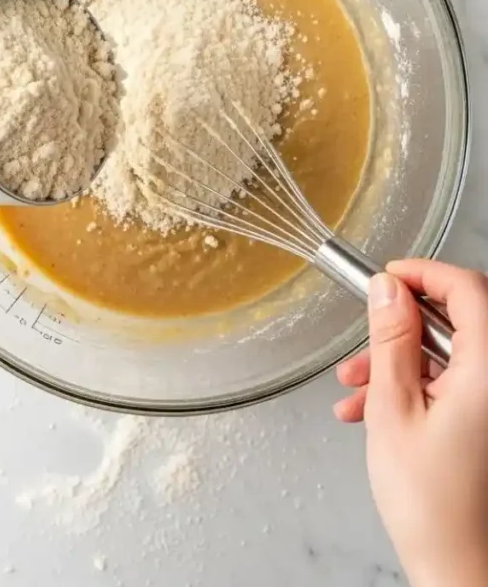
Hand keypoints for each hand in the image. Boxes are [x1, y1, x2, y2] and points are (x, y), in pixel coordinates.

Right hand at [334, 260, 487, 586]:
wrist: (460, 572)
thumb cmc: (434, 507)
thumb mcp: (394, 409)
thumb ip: (391, 340)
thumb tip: (387, 290)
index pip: (468, 288)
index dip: (424, 273)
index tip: (388, 277)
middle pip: (458, 320)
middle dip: (402, 327)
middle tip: (367, 339)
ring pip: (450, 355)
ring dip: (400, 362)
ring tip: (356, 388)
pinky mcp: (487, 422)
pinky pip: (455, 385)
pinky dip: (415, 388)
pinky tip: (373, 411)